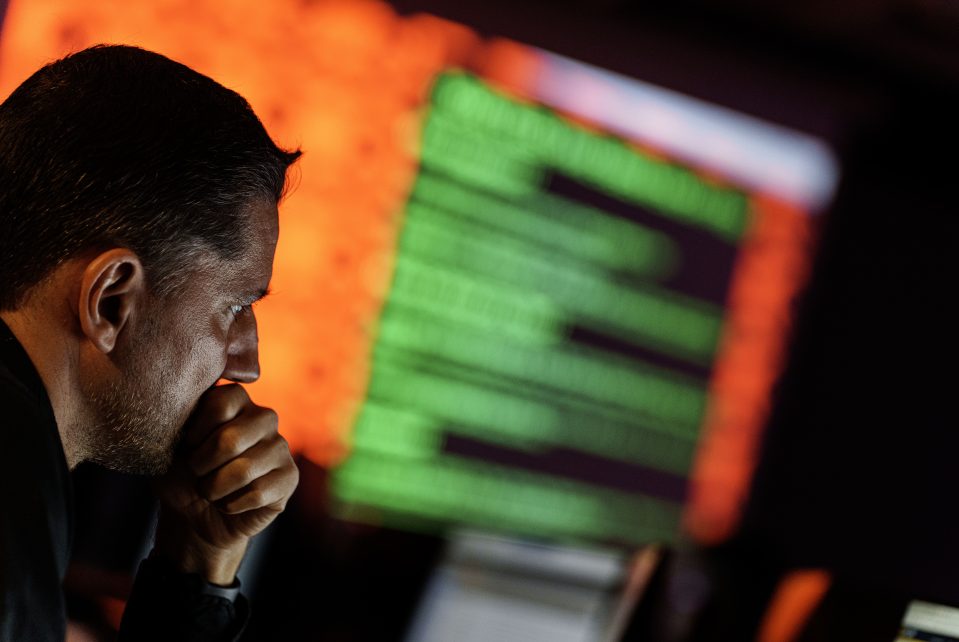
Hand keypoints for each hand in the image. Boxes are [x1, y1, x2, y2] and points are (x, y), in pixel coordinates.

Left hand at [151, 384, 298, 584]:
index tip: (187, 447)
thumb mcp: (170, 445)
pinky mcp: (290, 476)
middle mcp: (264, 417)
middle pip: (229, 439)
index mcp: (236, 399)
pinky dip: (231, 506)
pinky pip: (257, 493)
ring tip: (211, 490)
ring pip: (243, 471)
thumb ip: (178, 420)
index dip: (194, 433)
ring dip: (214, 490)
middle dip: (201, 466)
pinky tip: (230, 503)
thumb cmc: (181, 474)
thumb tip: (177, 405)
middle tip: (196, 473)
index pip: (220, 404)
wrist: (194, 516)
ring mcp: (281, 446)